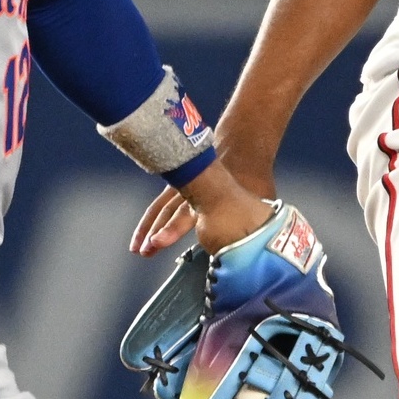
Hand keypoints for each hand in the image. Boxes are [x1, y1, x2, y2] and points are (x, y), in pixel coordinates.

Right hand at [131, 159, 273, 256]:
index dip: (172, 228)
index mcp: (213, 195)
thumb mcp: (260, 199)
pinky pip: (160, 205)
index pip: (188, 214)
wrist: (241, 148)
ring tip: (139, 250)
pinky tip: (142, 238)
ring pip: (161, 208)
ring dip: (149, 229)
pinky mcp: (178, 186)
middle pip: (171, 212)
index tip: (158, 241)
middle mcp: (193, 189)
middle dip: (158, 232)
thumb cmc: (253, 178)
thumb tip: (255, 249)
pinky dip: (150, 221)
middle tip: (146, 250)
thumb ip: (255, 222)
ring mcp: (184, 186)